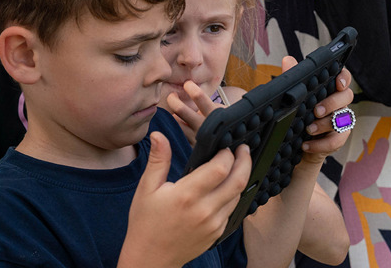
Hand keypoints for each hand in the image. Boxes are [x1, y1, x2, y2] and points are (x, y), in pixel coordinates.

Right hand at [118, 131, 251, 267]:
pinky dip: (233, 194)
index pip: (219, 168)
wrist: (151, 258)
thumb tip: (159, 135)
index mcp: (186, 195)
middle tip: (243, 148)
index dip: (227, 153)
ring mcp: (213, 223)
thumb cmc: (146, 223)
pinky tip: (227, 186)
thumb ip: (158, 160)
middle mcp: (204, 210)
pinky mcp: (217, 233)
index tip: (225, 145)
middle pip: (238, 180)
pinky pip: (232, 209)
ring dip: (240, 177)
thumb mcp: (147, 189)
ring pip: (238, 195)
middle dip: (244, 160)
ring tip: (237, 164)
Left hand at [165, 80, 220, 143]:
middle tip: (172, 95)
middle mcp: (204, 127)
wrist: (230, 149)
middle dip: (173, 99)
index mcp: (214, 114)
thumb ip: (207, 103)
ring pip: (175, 121)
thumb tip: (189, 91)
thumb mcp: (221, 111)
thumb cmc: (223, 124)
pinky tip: (176, 123)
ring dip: (171, 113)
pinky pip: (176, 133)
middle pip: (180, 109)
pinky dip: (173, 126)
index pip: (198, 96)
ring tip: (173, 110)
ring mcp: (195, 139)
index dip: (190, 87)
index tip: (187, 84)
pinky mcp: (190, 148)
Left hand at [286, 56, 353, 163]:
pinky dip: (320, 144)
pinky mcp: (339, 139)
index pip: (343, 78)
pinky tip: (306, 144)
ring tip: (307, 129)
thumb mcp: (294, 98)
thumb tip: (288, 60)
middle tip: (315, 110)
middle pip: (347, 97)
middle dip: (332, 103)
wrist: (297, 145)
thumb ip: (293, 78)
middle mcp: (339, 104)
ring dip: (324, 124)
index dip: (344, 78)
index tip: (337, 83)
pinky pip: (336, 140)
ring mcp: (341, 121)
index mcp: (330, 90)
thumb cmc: (299, 115)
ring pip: (343, 119)